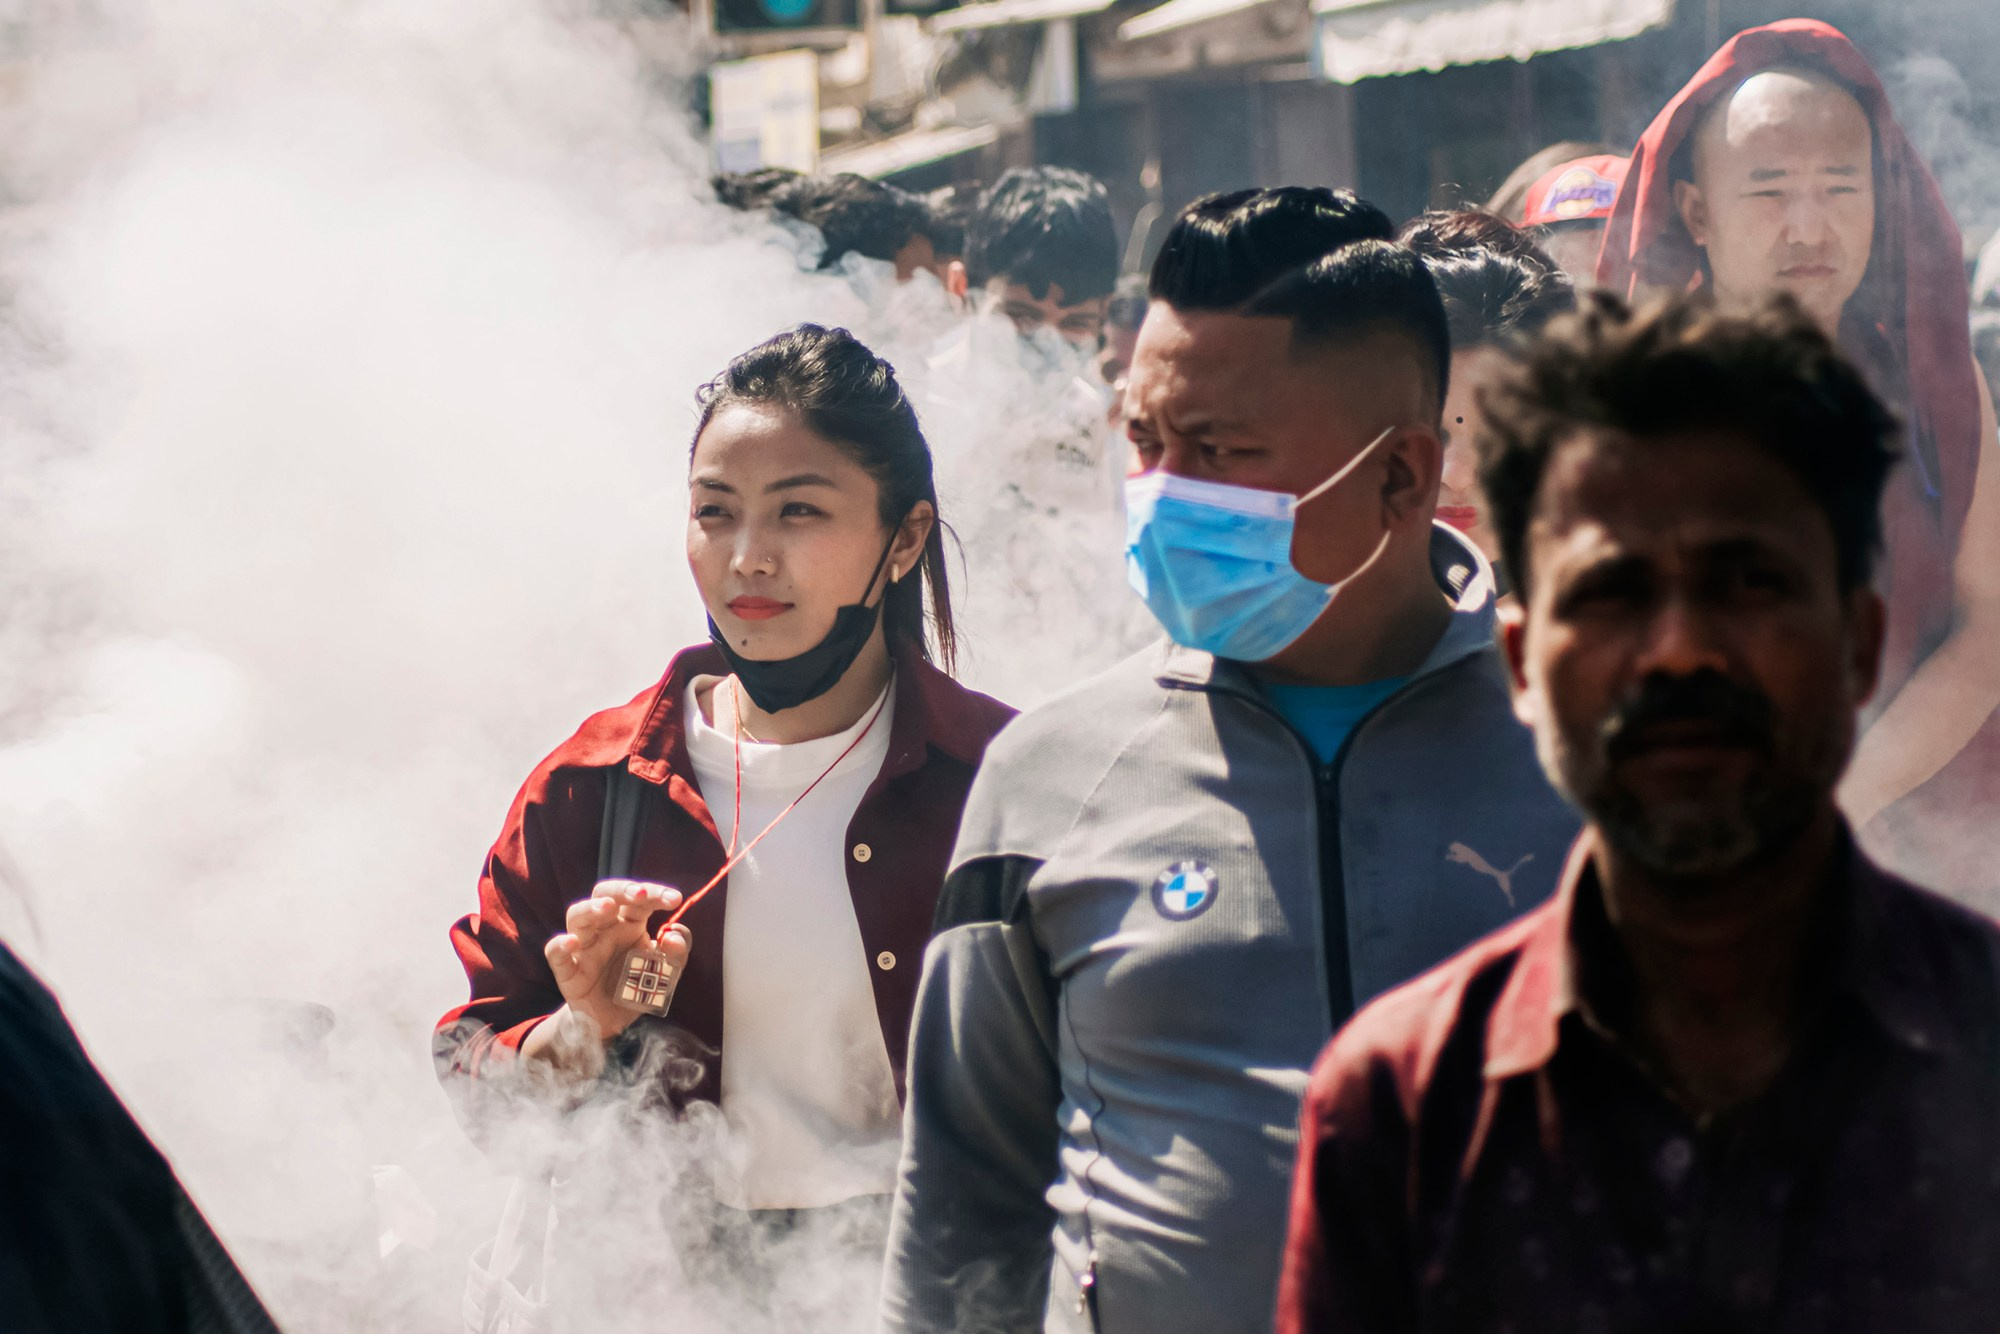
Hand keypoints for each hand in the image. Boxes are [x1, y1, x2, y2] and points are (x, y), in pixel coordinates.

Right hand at [543, 880, 692, 1041]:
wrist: (614, 1021)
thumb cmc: (638, 986)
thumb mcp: (667, 971)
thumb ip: (676, 953)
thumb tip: (675, 936)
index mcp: (630, 924)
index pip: (639, 899)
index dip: (656, 894)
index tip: (675, 899)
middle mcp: (605, 930)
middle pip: (605, 895)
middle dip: (622, 890)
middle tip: (641, 894)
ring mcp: (584, 948)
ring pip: (577, 916)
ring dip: (591, 908)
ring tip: (607, 907)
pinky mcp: (568, 971)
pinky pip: (555, 954)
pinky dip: (560, 946)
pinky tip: (572, 943)